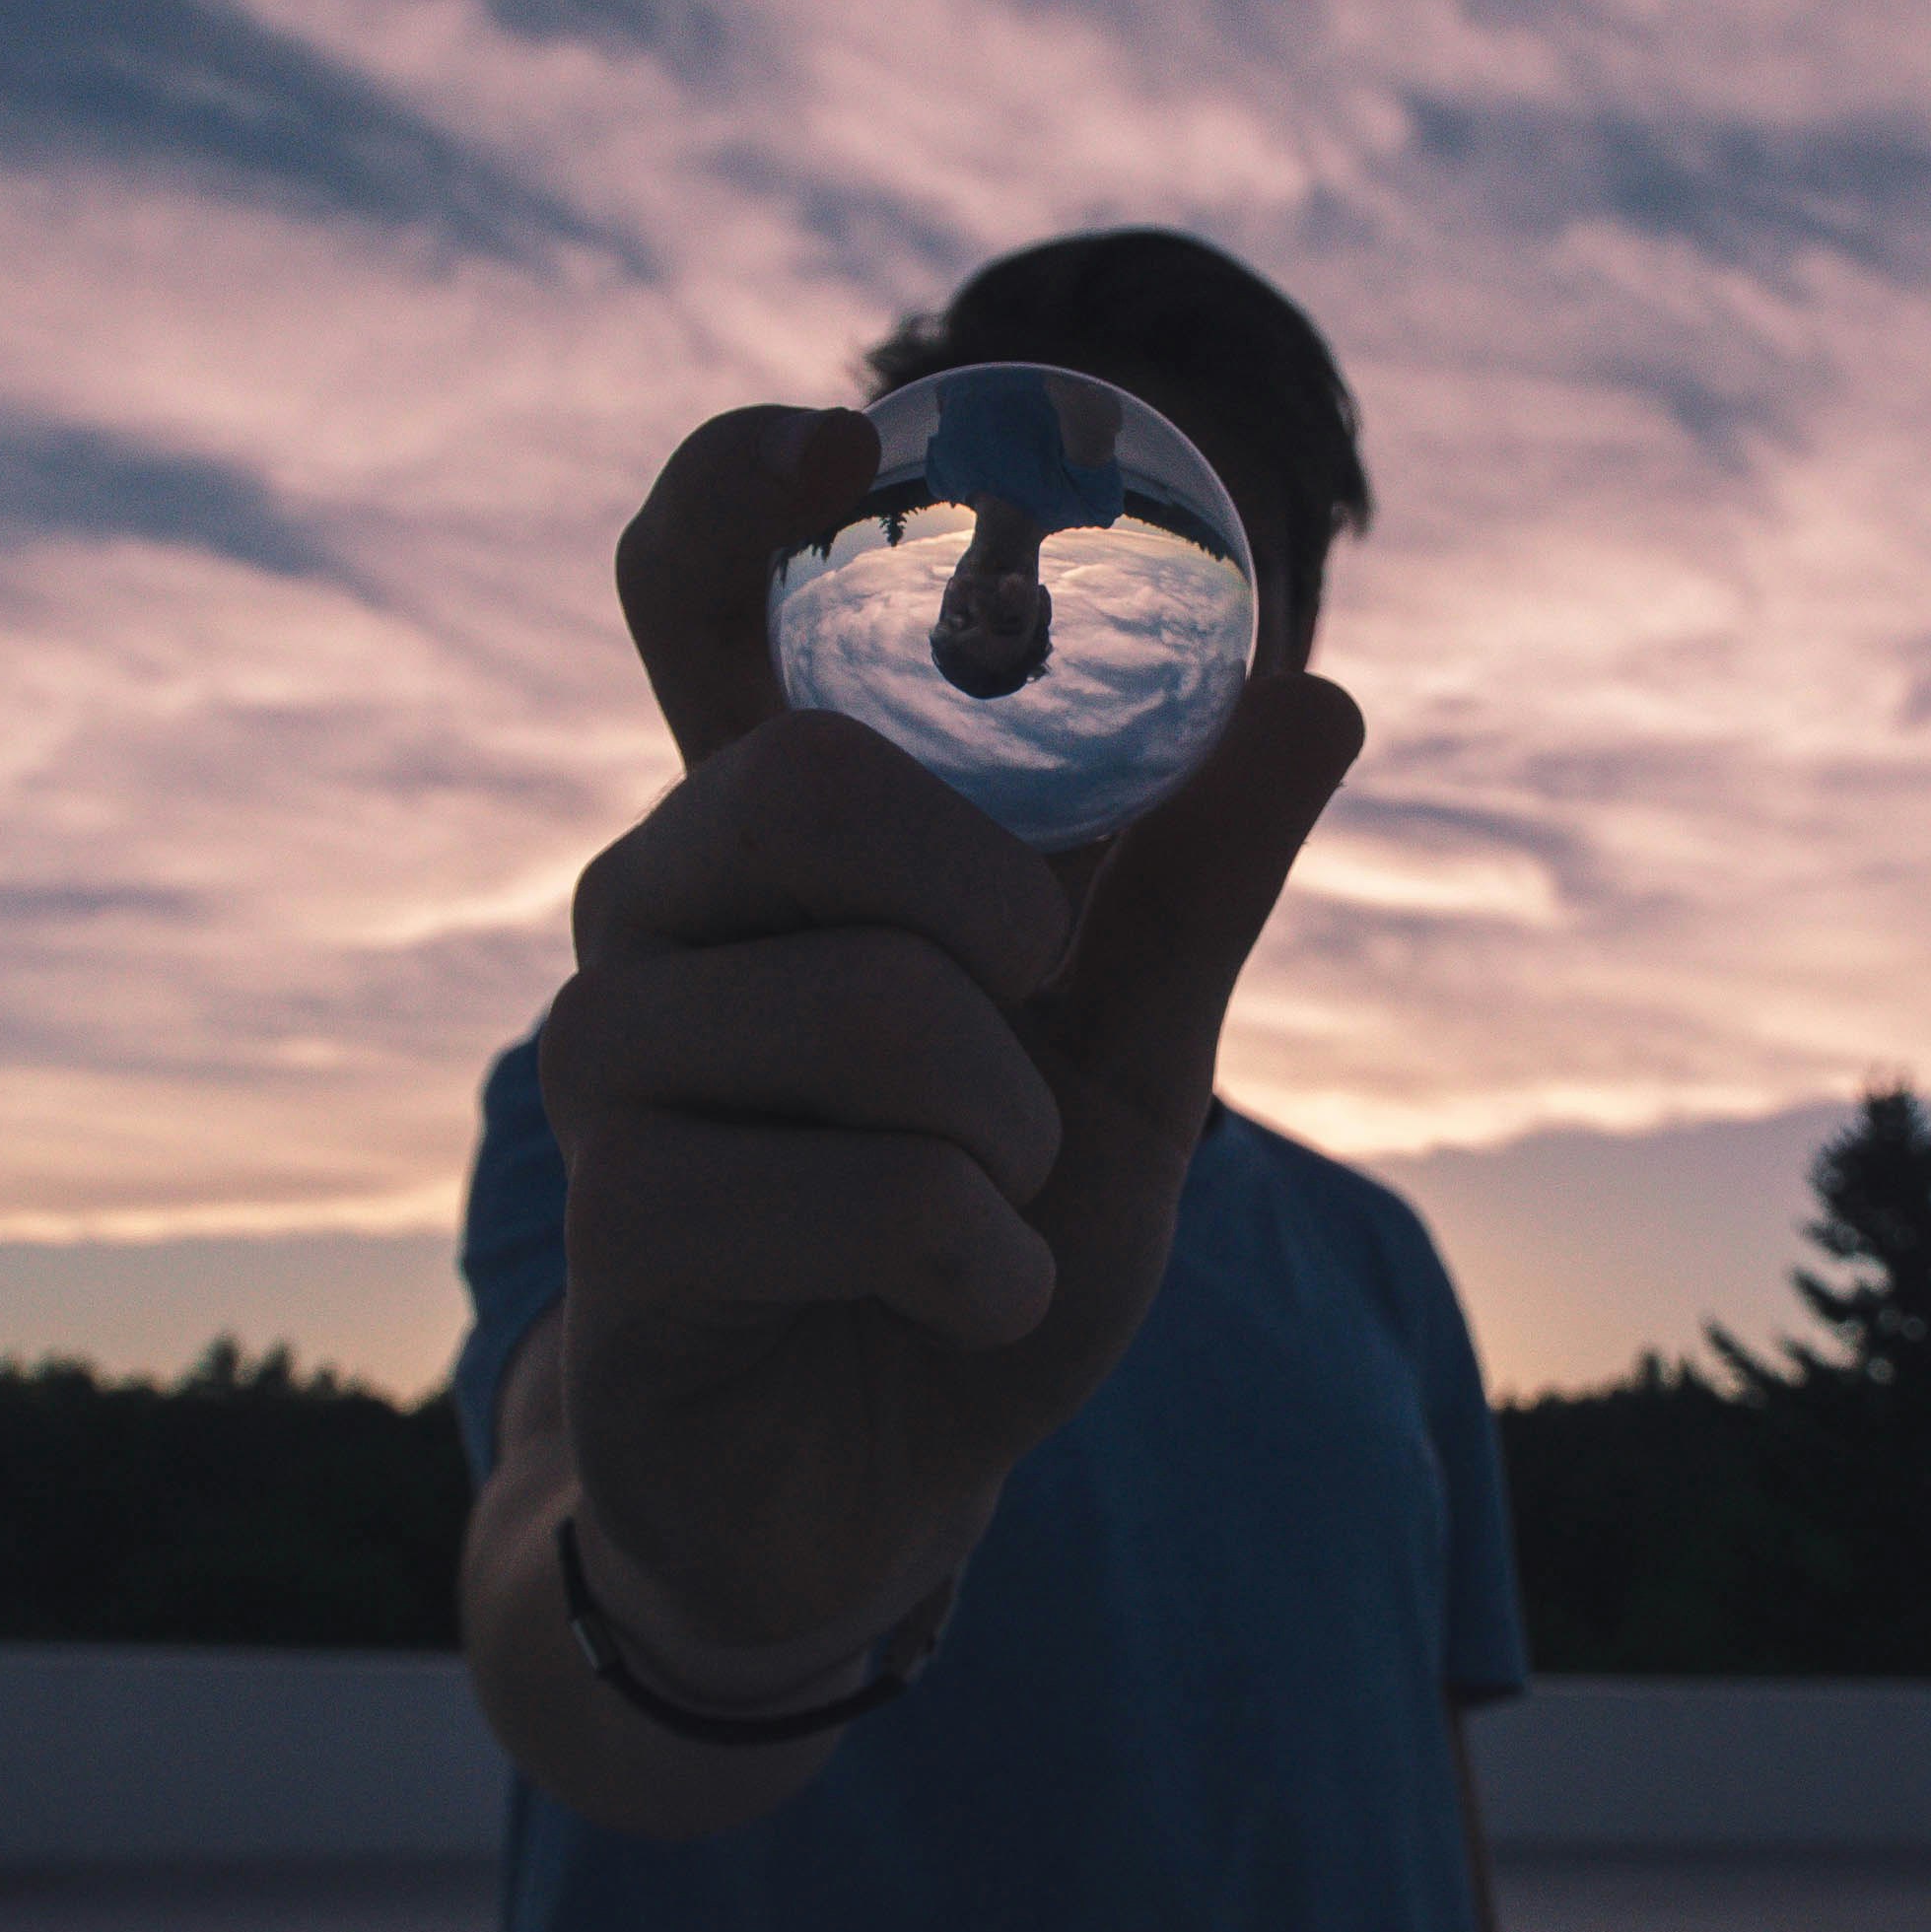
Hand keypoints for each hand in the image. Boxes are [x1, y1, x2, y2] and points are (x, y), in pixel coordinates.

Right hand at [539, 404, 1359, 1649]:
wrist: (875, 1492)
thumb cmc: (978, 1242)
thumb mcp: (1134, 1061)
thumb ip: (1195, 887)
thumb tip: (1318, 683)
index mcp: (772, 834)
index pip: (690, 597)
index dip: (737, 491)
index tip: (848, 439)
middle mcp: (657, 912)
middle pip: (794, 781)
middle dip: (987, 900)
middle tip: (1038, 996)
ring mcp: (611, 1066)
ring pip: (850, 1004)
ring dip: (1001, 1126)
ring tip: (1003, 1202)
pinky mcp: (614, 1234)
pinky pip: (842, 1195)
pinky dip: (972, 1259)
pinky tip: (969, 1301)